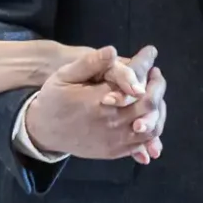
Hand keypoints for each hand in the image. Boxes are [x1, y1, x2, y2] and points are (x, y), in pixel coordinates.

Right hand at [26, 46, 167, 162]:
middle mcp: (110, 122)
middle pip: (149, 104)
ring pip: (151, 127)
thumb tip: (112, 51)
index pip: (135, 82)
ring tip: (154, 95)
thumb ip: (90, 63)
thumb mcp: (64, 76)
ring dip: (158, 109)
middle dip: (157, 86)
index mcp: (99, 100)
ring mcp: (114, 140)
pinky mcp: (115, 151)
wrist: (44, 131)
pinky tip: (149, 115)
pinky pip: (142, 143)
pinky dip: (152, 130)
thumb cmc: (55, 99)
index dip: (146, 66)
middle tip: (155, 74)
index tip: (150, 54)